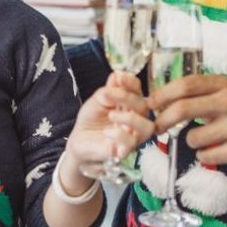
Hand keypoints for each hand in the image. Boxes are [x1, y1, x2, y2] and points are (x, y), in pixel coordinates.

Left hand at [63, 71, 152, 185]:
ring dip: (131, 118)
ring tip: (112, 114)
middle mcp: (135, 119)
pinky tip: (108, 132)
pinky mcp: (124, 150)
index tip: (119, 78)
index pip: (138, 90)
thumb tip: (117, 76)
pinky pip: (131, 143)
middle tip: (109, 95)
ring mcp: (132, 135)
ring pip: (147, 127)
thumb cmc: (91, 120)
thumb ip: (108, 90)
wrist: (79, 140)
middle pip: (144, 106)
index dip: (131, 83)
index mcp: (130, 104)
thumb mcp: (97, 100)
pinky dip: (121, 135)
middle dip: (127, 97)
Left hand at [148, 74, 226, 170]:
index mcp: (222, 85)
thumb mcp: (219, 95)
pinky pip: (206, 156)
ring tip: (205, 139)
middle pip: (184, 108)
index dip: (163, 94)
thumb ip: (193, 95)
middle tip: (156, 128)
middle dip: (164, 120)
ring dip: (191, 142)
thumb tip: (155, 102)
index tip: (149, 104)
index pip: (186, 85)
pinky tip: (215, 151)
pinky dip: (204, 156)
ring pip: (193, 138)